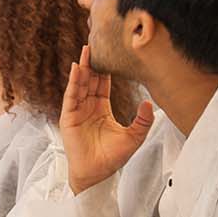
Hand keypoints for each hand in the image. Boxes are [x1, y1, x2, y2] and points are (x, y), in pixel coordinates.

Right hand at [58, 46, 155, 193]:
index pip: (103, 84)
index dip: (106, 69)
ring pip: (80, 84)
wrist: (97, 174)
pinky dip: (74, 82)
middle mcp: (88, 107)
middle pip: (90, 79)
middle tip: (96, 43)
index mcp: (102, 109)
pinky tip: (78, 69)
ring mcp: (77, 111)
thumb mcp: (134, 137)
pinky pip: (71, 96)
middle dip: (93, 62)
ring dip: (83, 68)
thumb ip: (143, 120)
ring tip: (87, 51)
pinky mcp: (69, 117)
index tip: (110, 53)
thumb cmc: (113, 158)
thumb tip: (148, 102)